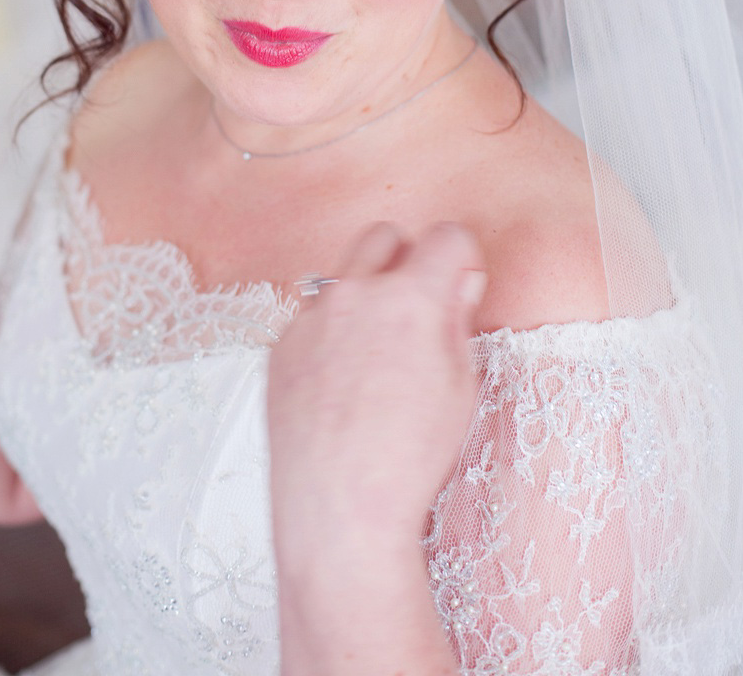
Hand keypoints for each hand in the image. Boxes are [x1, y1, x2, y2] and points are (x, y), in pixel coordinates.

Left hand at [268, 221, 485, 580]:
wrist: (338, 508)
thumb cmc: (409, 457)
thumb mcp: (460, 387)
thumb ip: (458, 319)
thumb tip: (459, 281)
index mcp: (411, 299)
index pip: (446, 236)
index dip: (461, 258)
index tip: (461, 283)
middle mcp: (355, 293)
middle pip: (385, 237)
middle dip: (406, 260)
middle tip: (417, 309)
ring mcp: (311, 316)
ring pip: (343, 277)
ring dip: (364, 297)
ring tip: (376, 356)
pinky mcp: (281, 344)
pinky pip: (312, 318)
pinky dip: (330, 336)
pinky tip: (341, 386)